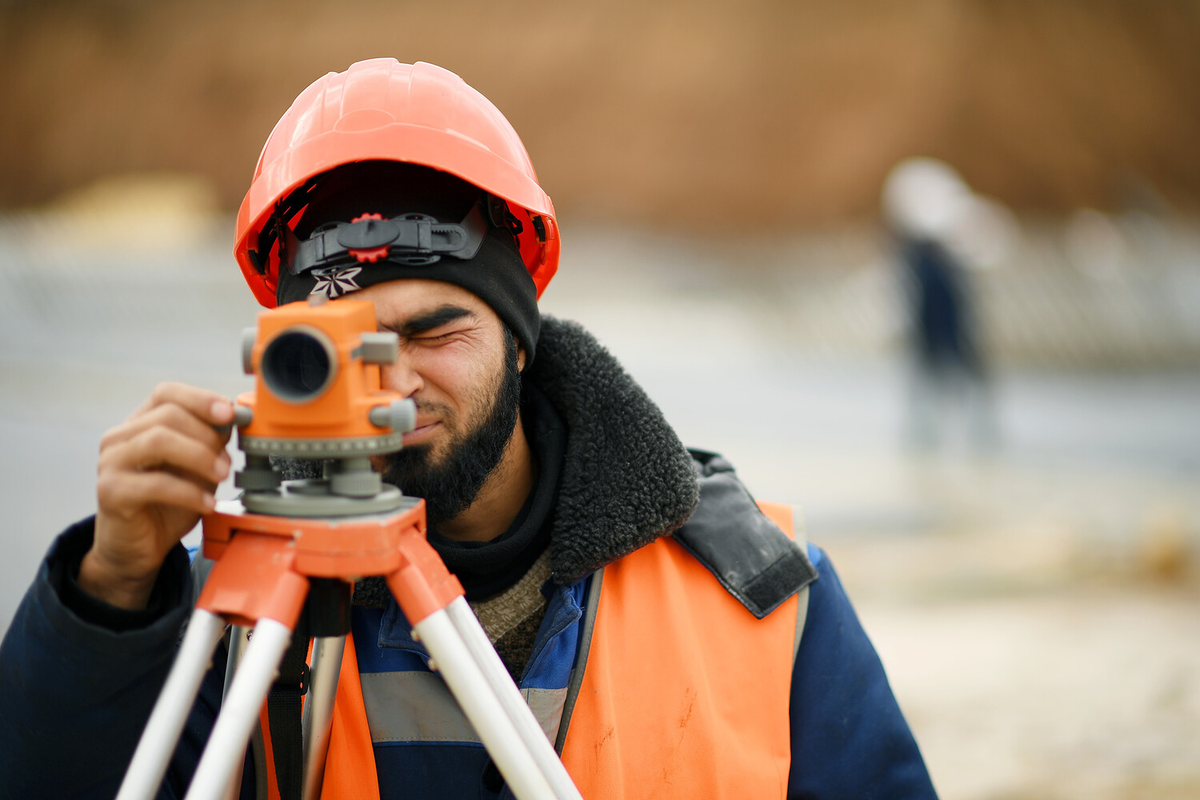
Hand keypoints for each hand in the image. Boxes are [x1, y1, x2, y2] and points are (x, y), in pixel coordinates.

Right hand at [80, 383, 233, 608]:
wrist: (138, 549)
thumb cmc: (168, 504)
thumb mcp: (197, 468)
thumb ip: (210, 442)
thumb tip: (234, 418)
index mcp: (140, 424)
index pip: (167, 393)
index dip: (201, 399)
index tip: (230, 414)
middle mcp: (119, 438)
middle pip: (168, 415)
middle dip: (207, 436)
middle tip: (228, 462)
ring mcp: (111, 463)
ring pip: (159, 441)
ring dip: (200, 457)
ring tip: (221, 476)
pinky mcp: (110, 491)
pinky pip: (155, 483)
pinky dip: (189, 492)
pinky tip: (207, 504)